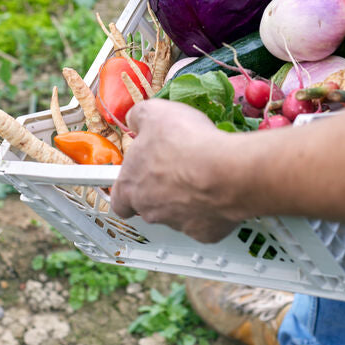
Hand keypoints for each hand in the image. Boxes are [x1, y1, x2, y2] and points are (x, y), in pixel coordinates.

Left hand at [110, 99, 239, 242]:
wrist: (226, 170)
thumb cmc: (187, 143)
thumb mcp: (154, 112)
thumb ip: (138, 117)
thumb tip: (136, 119)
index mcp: (131, 186)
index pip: (118, 199)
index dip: (127, 188)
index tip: (136, 177)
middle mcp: (150, 210)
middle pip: (148, 205)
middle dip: (161, 188)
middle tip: (177, 165)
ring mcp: (177, 223)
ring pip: (176, 213)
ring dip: (184, 197)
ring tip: (201, 172)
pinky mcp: (204, 232)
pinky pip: (204, 221)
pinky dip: (209, 208)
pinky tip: (217, 188)